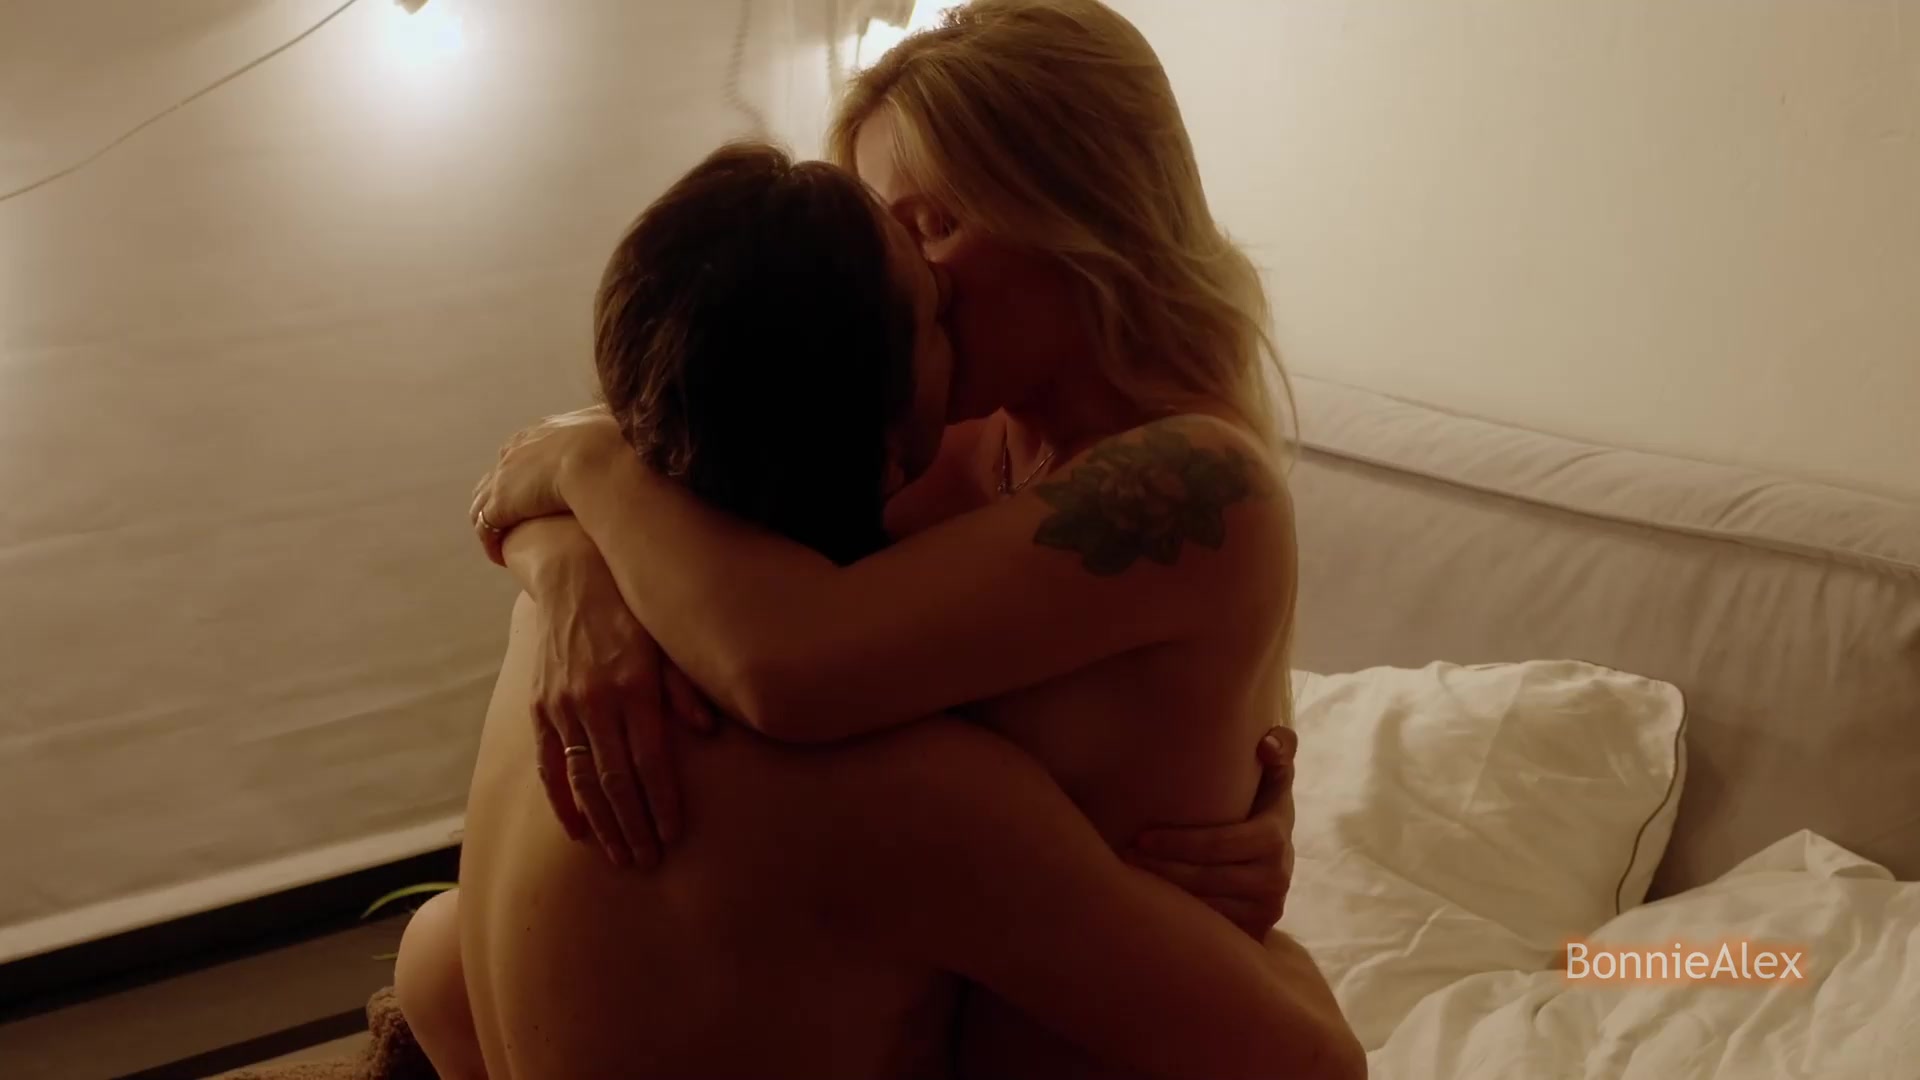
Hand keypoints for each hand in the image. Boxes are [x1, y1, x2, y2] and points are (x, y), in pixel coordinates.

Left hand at [471, 407, 624, 564]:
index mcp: (547, 431)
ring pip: (485, 499)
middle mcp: (519, 449)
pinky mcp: (502, 504)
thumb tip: (646, 441)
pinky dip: (491, 542)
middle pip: (501, 471)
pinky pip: (486, 527)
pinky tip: (500, 558)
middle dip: (504, 492)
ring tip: (502, 542)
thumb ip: (625, 438)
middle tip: (516, 515)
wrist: (601, 459)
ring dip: (492, 520)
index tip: (541, 489)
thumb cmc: (621, 447)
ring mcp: (506, 477)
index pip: (528, 449)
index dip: (532, 471)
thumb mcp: (624, 433)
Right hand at [528, 576, 719, 868]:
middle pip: (616, 780)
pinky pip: (549, 765)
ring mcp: (563, 706)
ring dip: (602, 823)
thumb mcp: (668, 639)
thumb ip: (685, 687)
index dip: (661, 802)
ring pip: (582, 780)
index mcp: (634, 686)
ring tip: (620, 856)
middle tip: (648, 861)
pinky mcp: (539, 707)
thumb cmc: (634, 609)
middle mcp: (596, 701)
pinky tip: (577, 830)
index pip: (649, 761)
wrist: (573, 575)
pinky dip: (562, 801)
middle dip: (633, 825)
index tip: (673, 835)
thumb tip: (708, 731)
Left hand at [1126, 726, 1297, 937]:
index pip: (1220, 843)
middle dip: (1161, 868)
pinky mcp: (1254, 931)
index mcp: (1275, 837)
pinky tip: (1151, 903)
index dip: (1178, 843)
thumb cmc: (1262, 811)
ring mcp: (1266, 909)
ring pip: (1205, 906)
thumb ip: (1280, 753)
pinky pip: (1211, 927)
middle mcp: (1275, 878)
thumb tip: (1265, 744)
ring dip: (1165, 893)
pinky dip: (1180, 916)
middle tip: (1123, 857)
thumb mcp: (1275, 782)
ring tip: (1128, 878)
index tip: (1140, 837)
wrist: (1276, 865)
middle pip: (1206, 878)